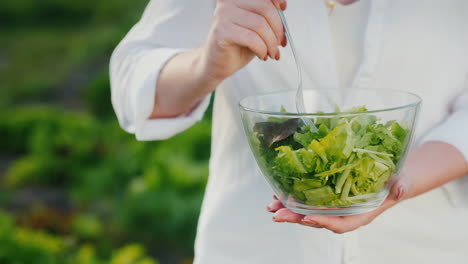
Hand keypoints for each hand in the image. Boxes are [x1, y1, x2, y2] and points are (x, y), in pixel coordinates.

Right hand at [197, 0, 286, 83]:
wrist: (218, 64)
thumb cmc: (238, 45)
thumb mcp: (258, 28)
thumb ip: (268, 17)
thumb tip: (282, 10)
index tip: (283, 8)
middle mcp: (228, 2)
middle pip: (265, 8)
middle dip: (278, 28)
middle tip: (280, 43)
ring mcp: (223, 15)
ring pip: (260, 24)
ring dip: (271, 43)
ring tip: (271, 53)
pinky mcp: (222, 31)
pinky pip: (251, 38)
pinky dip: (261, 49)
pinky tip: (262, 55)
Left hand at [266, 177, 407, 233]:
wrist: (392, 177)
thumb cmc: (397, 181)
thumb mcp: (401, 183)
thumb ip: (400, 187)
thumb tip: (400, 189)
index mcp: (360, 215)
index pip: (340, 223)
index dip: (323, 221)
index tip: (306, 218)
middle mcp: (344, 213)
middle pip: (317, 220)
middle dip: (296, 218)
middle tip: (276, 214)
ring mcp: (334, 207)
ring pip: (308, 212)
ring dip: (289, 210)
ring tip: (271, 205)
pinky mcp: (327, 198)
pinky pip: (308, 201)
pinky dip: (293, 199)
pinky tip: (279, 194)